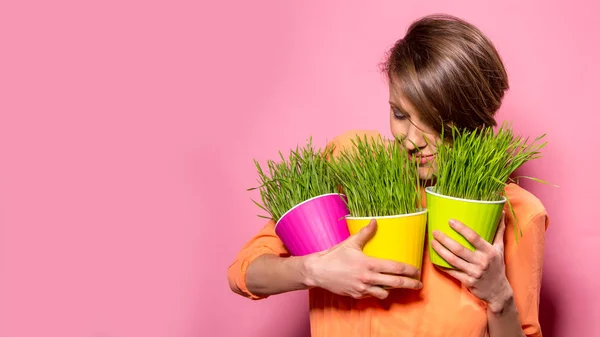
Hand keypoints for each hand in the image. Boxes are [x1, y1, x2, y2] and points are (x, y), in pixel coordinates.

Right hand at [305, 219, 422, 299]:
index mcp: (369, 264)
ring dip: (393, 289)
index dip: (409, 270)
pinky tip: (378, 287)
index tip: (417, 271)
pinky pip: (372, 296)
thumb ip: (365, 233)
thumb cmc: (334, 256)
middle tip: (419, 284)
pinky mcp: (357, 295)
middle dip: (410, 284)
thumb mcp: (350, 242)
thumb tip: (375, 221)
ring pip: (385, 293)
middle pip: (396, 283)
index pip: (396, 268)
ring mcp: (363, 289)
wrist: (318, 272)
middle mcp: (368, 278)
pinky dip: (378, 292)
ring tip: (396, 285)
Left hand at [430, 212, 512, 312]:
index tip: (450, 221)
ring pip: (453, 260)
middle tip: (435, 231)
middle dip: (445, 239)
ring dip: (440, 251)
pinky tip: (434, 259)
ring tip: (432, 242)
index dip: (461, 229)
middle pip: (459, 249)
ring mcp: (474, 273)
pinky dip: (442, 265)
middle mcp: (482, 262)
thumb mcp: (500, 249)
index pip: (474, 237)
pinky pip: (451, 272)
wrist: (498, 291)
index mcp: (489, 251)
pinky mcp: (468, 282)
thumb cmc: (497, 266)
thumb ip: (499, 231)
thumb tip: (501, 212)